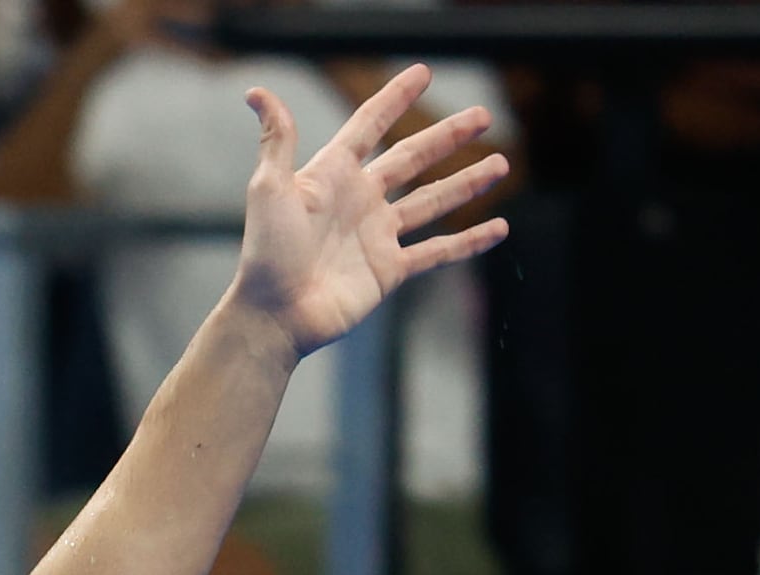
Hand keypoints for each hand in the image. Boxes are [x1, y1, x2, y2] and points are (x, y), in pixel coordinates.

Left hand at [233, 73, 508, 354]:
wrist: (275, 315)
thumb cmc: (265, 253)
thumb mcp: (269, 189)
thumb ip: (277, 140)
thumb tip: (257, 93)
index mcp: (333, 174)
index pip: (371, 125)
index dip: (396, 98)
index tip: (423, 73)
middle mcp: (360, 200)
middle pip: (413, 158)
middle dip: (448, 136)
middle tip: (483, 115)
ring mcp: (377, 235)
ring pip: (433, 201)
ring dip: (468, 183)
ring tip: (501, 164)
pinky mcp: (389, 270)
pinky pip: (437, 252)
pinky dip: (469, 242)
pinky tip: (499, 228)